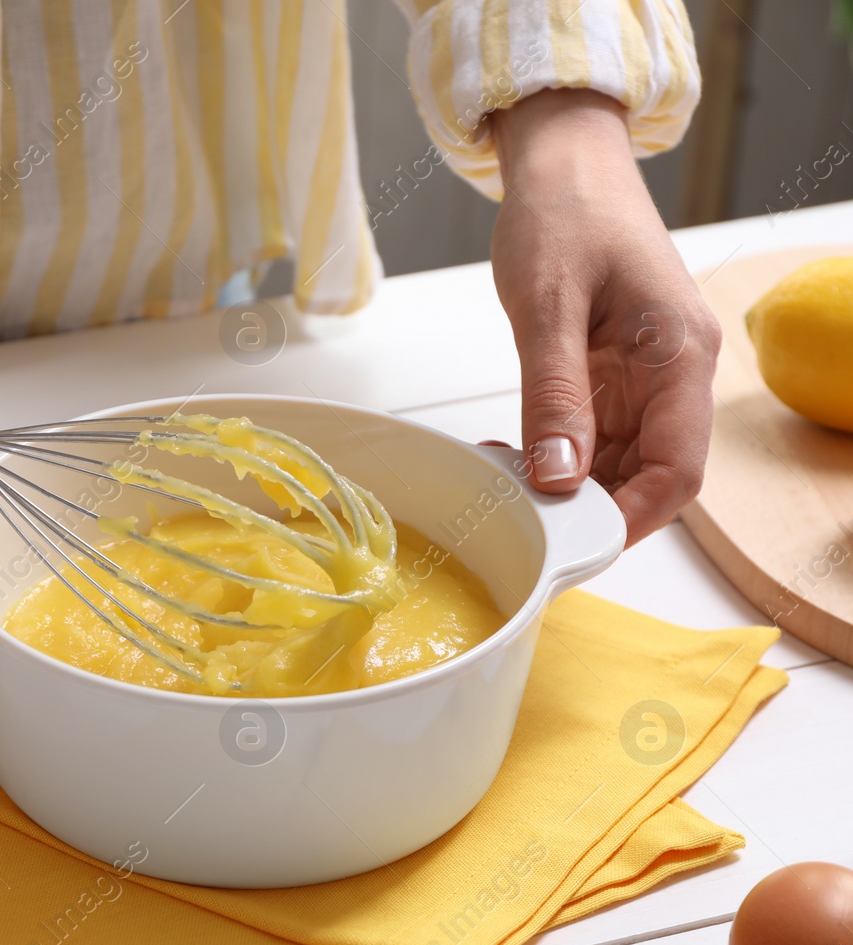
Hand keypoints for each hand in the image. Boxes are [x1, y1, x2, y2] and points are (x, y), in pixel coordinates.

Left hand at [489, 89, 720, 545]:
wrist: (564, 164)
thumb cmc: (565, 211)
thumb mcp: (548, 306)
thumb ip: (554, 394)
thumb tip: (558, 477)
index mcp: (679, 354)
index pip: (680, 468)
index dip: (634, 516)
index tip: (576, 541)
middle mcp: (673, 372)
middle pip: (649, 474)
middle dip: (590, 506)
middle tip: (520, 517)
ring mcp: (643, 375)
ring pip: (618, 461)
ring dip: (566, 484)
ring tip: (503, 480)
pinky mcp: (613, 372)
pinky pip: (592, 434)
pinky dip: (555, 454)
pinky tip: (511, 454)